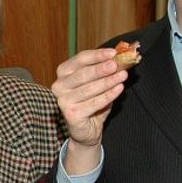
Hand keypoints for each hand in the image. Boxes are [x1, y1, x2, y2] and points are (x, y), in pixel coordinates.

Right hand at [51, 48, 129, 171]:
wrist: (87, 129)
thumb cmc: (92, 102)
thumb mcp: (98, 82)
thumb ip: (105, 70)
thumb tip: (121, 57)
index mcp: (63, 72)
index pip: (80, 59)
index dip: (97, 55)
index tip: (113, 53)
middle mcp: (59, 85)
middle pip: (83, 74)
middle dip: (102, 68)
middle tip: (117, 64)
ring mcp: (63, 100)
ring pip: (89, 88)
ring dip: (108, 81)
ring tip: (123, 76)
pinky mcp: (71, 114)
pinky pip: (94, 103)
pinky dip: (108, 95)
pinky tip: (119, 89)